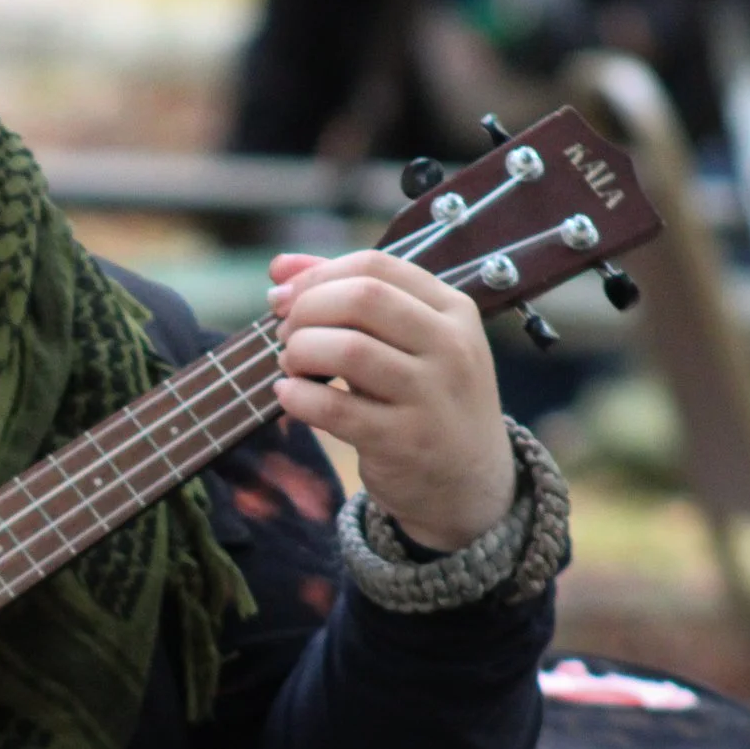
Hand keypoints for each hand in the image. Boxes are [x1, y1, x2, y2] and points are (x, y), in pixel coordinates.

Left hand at [266, 249, 514, 551]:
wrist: (469, 483)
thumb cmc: (424, 397)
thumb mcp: (408, 341)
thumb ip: (350, 295)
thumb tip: (280, 267)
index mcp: (453, 310)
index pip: (374, 266)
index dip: (315, 275)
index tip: (282, 297)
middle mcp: (451, 347)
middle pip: (361, 298)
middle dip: (306, 310)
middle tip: (286, 334)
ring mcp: (432, 396)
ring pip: (348, 350)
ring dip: (301, 352)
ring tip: (291, 365)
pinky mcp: (406, 442)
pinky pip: (336, 409)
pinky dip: (298, 397)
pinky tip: (288, 396)